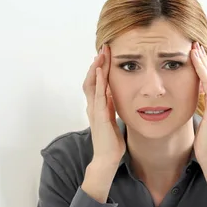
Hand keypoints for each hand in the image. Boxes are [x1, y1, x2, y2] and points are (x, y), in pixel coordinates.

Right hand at [82, 44, 125, 166]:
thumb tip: (114, 95)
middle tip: (103, 48)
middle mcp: (93, 106)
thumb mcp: (112, 119)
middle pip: (91, 79)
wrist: (107, 158)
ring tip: (101, 54)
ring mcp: (95, 111)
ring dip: (96, 68)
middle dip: (97, 63)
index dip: (100, 68)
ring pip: (92, 84)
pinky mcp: (99, 117)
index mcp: (97, 106)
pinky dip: (98, 83)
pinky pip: (98, 96)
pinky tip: (101, 72)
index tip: (105, 54)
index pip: (96, 82)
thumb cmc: (111, 141)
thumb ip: (111, 107)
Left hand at [191, 42, 206, 165]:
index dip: (197, 64)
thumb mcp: (195, 120)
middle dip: (201, 59)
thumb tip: (184, 102)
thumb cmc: (202, 141)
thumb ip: (193, 109)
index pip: (203, 77)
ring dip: (204, 65)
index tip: (189, 51)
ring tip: (197, 52)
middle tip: (194, 43)